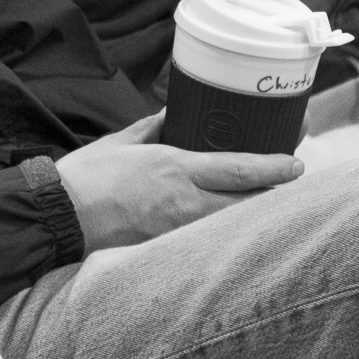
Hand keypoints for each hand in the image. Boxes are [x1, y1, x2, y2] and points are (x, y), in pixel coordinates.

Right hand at [56, 112, 302, 251]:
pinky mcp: (168, 245)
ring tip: (264, 196)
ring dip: (252, 209)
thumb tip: (174, 113)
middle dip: (274, 191)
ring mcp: (179, 228)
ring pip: (232, 221)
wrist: (62, 214)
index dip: (273, 167)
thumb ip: (153, 127)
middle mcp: (185, 201)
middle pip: (248, 202)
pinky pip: (207, 234)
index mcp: (175, 169)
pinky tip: (227, 218)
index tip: (296, 163)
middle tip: (291, 178)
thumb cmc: (87, 175)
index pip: (239, 170)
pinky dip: (224, 225)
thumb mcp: (122, 142)